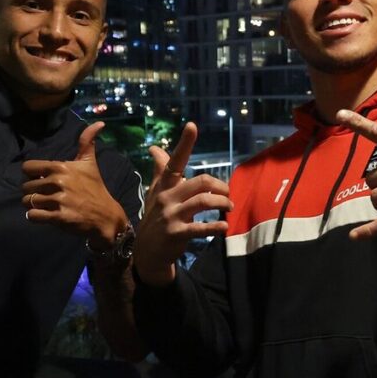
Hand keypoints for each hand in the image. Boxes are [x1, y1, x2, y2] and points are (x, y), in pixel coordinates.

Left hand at [21, 121, 127, 249]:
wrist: (106, 215)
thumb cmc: (95, 188)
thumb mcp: (90, 163)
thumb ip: (87, 142)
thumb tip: (99, 123)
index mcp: (61, 167)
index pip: (28, 168)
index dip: (33, 174)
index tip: (43, 179)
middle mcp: (59, 182)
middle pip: (26, 186)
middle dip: (33, 191)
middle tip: (46, 195)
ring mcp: (59, 200)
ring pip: (28, 201)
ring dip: (34, 205)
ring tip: (46, 206)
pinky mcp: (59, 217)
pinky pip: (33, 215)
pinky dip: (35, 216)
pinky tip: (45, 215)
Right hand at [132, 122, 232, 285]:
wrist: (147, 251)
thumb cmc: (155, 216)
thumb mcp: (155, 192)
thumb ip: (160, 170)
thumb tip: (155, 147)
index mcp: (164, 185)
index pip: (175, 160)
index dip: (184, 143)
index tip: (192, 126)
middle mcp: (167, 197)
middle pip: (201, 182)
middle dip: (220, 187)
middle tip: (228, 194)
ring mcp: (171, 215)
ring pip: (203, 202)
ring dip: (222, 204)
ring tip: (229, 207)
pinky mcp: (176, 233)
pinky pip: (200, 228)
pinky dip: (216, 226)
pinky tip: (224, 226)